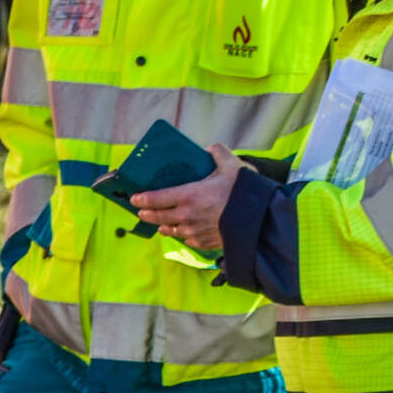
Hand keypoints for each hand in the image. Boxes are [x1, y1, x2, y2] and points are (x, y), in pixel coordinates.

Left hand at [130, 144, 244, 253]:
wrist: (257, 221)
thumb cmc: (243, 192)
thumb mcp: (232, 166)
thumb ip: (218, 154)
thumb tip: (210, 149)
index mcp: (188, 195)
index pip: (157, 198)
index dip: (143, 199)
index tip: (134, 199)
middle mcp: (186, 215)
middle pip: (159, 217)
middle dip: (147, 214)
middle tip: (141, 212)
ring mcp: (193, 231)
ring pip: (171, 231)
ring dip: (163, 227)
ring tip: (159, 225)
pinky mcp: (202, 242)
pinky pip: (187, 240)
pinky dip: (182, 236)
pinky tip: (182, 233)